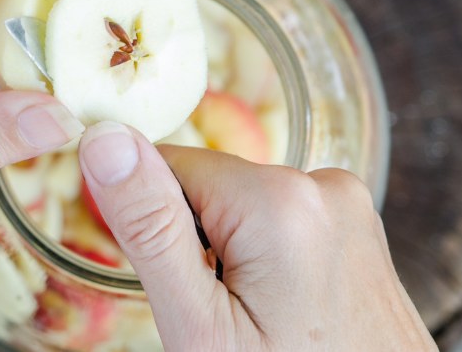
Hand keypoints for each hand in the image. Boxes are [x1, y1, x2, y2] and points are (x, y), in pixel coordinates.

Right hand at [78, 121, 435, 350]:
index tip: (184, 288)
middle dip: (198, 245)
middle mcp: (324, 184)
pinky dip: (268, 262)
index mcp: (278, 199)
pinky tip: (285, 313)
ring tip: (260, 323)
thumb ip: (149, 225)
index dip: (154, 227)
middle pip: (208, 186)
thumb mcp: (199, 323)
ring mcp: (349, 205)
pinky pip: (280, 223)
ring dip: (233, 256)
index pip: (165, 166)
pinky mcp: (358, 227)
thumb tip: (104, 138)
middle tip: (225, 319)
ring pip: (242, 207)